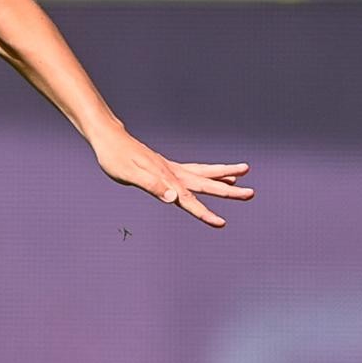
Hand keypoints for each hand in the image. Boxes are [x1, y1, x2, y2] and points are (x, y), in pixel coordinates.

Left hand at [93, 134, 252, 227]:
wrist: (109, 138)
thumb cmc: (114, 158)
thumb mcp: (128, 174)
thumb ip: (151, 185)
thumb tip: (173, 199)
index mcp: (166, 178)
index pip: (188, 200)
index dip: (204, 213)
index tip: (221, 223)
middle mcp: (173, 172)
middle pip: (205, 184)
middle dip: (229, 192)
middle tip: (252, 194)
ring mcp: (172, 168)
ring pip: (204, 173)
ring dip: (225, 174)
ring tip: (246, 171)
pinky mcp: (167, 166)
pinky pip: (195, 170)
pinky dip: (211, 172)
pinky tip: (219, 174)